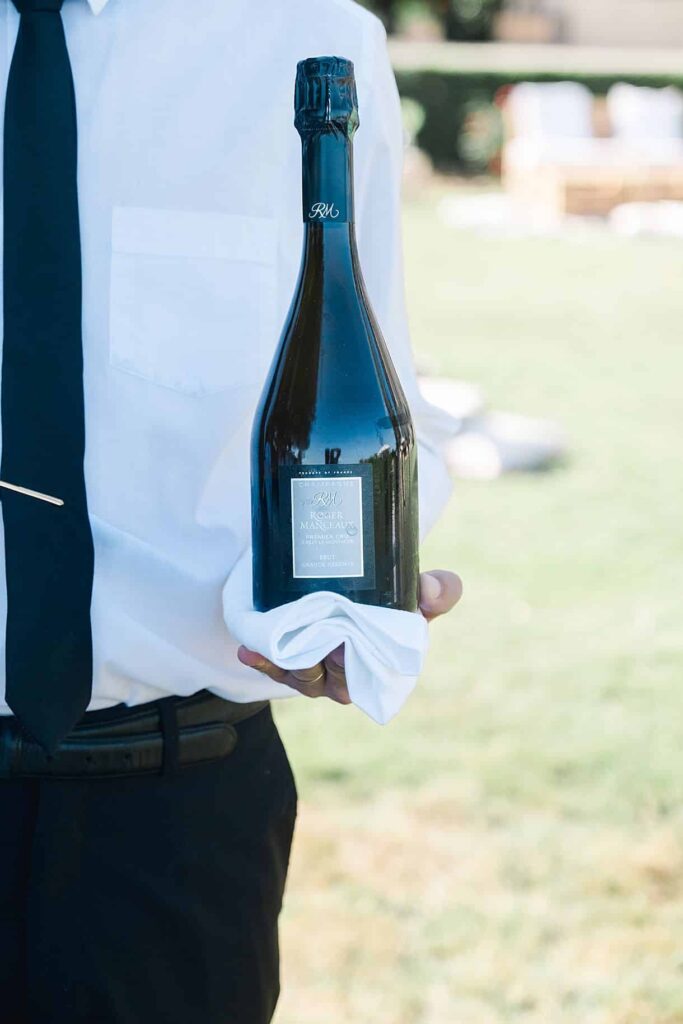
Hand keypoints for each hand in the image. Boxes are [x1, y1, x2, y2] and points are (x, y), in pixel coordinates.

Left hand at [237, 570, 462, 704]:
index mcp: (379, 668)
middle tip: (315, 641)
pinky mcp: (287, 660)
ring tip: (274, 643)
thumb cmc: (394, 597)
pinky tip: (247, 650)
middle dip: (319, 665)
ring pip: (298, 675)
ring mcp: (314, 669)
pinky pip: (273, 667)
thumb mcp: (417, 592)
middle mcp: (344, 675)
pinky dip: (261, 660)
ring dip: (286, 662)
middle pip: (328, 680)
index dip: (354, 671)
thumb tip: (431, 590)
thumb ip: (440, 590)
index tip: (344, 649)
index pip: (368, 680)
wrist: (351, 583)